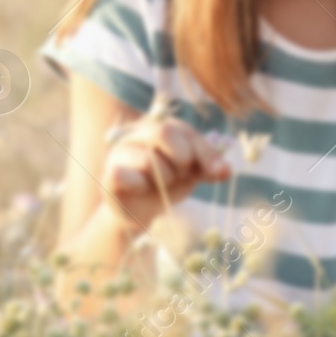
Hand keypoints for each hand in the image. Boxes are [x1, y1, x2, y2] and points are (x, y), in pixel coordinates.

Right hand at [102, 113, 231, 232]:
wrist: (141, 210)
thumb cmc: (168, 183)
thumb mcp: (192, 172)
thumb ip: (208, 167)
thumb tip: (227, 172)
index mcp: (162, 126)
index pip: (187, 131)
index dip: (206, 153)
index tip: (221, 173)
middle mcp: (138, 132)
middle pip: (164, 132)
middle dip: (182, 158)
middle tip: (182, 174)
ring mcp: (121, 152)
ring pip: (148, 159)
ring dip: (163, 178)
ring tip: (160, 184)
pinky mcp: (108, 174)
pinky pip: (122, 174)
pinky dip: (139, 184)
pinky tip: (142, 189)